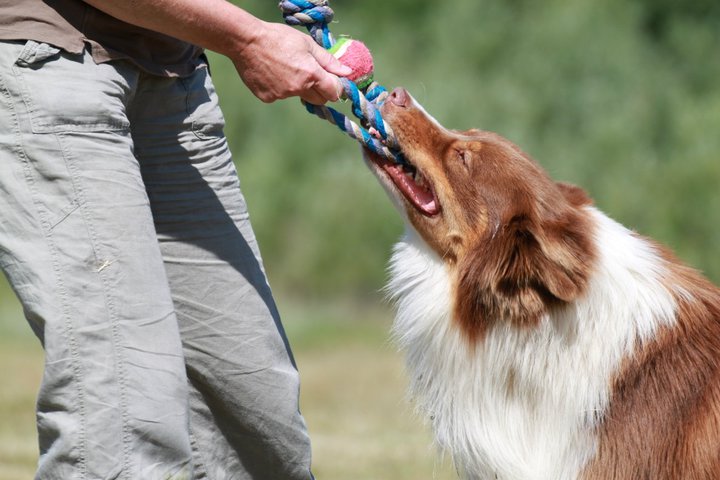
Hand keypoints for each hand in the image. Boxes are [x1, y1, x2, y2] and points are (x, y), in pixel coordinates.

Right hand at [232, 21, 351, 104]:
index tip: (333, 81)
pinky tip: (273, 73)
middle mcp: (298, 88)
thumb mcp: (307, 44)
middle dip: (320, 91)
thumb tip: (347, 72)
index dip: (336, 87)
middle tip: (312, 75)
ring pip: (299, 97)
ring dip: (299, 87)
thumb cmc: (278, 38)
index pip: (334, 92)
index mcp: (311, 74)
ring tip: (286, 68)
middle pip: (319, 99)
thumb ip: (328, 61)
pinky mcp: (268, 98)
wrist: (246, 42)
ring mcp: (282, 95)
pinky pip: (281, 96)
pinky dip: (280, 88)